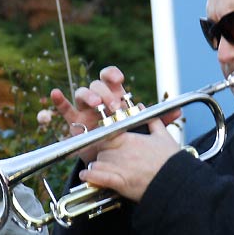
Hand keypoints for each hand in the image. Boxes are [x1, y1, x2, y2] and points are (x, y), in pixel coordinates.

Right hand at [49, 66, 180, 162]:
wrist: (112, 160)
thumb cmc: (126, 139)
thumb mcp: (143, 129)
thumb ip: (159, 119)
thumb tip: (179, 111)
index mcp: (114, 96)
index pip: (110, 78)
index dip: (112, 74)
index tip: (119, 79)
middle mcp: (98, 100)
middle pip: (96, 85)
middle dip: (104, 92)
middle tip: (112, 104)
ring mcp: (84, 111)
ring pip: (81, 94)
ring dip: (88, 96)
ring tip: (95, 104)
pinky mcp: (73, 124)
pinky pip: (63, 110)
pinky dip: (57, 103)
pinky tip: (54, 96)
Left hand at [79, 118, 179, 201]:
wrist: (176, 182)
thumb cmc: (171, 161)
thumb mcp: (163, 136)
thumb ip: (151, 120)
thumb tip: (142, 107)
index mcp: (129, 138)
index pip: (106, 134)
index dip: (105, 139)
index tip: (107, 144)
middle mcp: (121, 151)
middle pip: (100, 149)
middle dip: (102, 154)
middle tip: (108, 160)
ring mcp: (118, 166)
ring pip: (96, 163)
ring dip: (96, 166)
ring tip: (99, 170)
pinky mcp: (118, 182)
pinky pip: (96, 177)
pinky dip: (89, 177)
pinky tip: (86, 176)